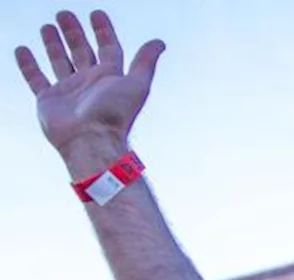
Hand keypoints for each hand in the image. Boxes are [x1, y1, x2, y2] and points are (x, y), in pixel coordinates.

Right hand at [13, 10, 164, 156]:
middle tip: (64, 14)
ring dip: (53, 44)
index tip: (96, 13)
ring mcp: (68, 91)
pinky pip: (35, 78)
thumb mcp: (137, 84)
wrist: (91, 140)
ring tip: (47, 26)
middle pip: (81, 51)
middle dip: (74, 32)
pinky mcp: (48, 100)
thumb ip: (145, 62)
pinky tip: (23, 49)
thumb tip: (159, 42)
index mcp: (110, 78)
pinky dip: (28, 64)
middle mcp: (90, 83)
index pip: (108, 48)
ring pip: (59, 61)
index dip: (104, 31)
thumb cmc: (115, 114)